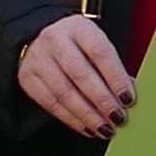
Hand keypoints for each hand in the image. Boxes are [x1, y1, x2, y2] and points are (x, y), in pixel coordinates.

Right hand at [17, 10, 134, 137]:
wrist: (38, 39)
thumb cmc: (76, 45)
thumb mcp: (95, 44)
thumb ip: (111, 67)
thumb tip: (128, 95)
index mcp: (78, 27)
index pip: (100, 52)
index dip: (116, 78)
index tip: (128, 99)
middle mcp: (55, 40)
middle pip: (81, 74)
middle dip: (102, 100)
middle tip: (118, 117)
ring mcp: (38, 59)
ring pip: (64, 92)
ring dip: (88, 115)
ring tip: (105, 128)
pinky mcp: (27, 78)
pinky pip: (51, 104)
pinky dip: (72, 119)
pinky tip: (87, 127)